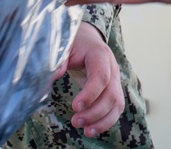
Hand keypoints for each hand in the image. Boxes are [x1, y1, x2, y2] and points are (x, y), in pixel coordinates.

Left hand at [60, 22, 124, 137]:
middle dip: (95, 112)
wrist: (88, 39)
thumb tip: (54, 75)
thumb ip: (60, 59)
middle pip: (111, 94)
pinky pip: (115, 108)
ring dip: (103, 121)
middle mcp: (112, 68)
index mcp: (100, 55)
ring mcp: (115, 80)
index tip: (75, 106)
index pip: (101, 76)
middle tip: (75, 122)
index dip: (90, 93)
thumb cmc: (75, 43)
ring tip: (86, 131)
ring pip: (117, 104)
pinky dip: (106, 121)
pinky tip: (92, 129)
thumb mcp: (65, 46)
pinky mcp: (114, 90)